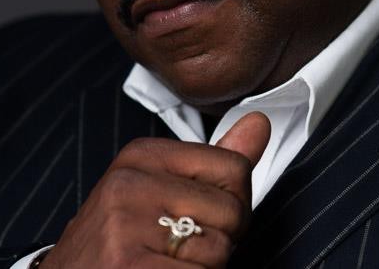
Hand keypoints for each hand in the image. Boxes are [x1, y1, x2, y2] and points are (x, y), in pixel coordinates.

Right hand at [40, 112, 270, 268]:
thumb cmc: (119, 241)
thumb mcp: (161, 188)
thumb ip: (216, 161)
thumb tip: (259, 123)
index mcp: (143, 155)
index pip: (234, 169)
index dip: (229, 203)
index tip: (198, 215)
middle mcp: (130, 183)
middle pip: (233, 211)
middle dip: (219, 240)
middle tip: (177, 248)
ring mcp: (124, 226)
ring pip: (219, 251)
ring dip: (203, 268)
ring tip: (162, 264)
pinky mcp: (127, 267)